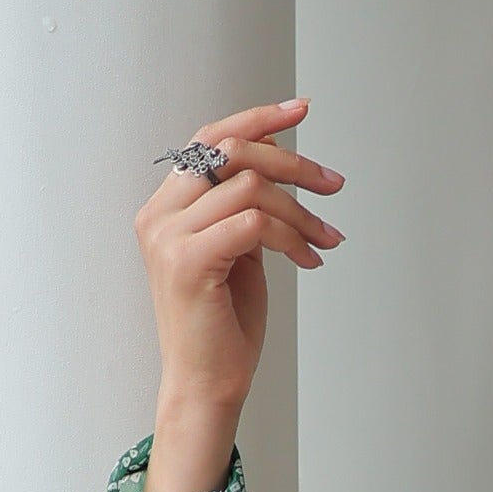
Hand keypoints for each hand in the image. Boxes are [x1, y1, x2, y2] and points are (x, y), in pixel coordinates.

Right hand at [135, 99, 344, 491]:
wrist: (208, 382)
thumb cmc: (225, 323)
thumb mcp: (240, 250)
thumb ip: (247, 206)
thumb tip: (280, 159)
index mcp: (166, 207)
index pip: (209, 140)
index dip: (257, 120)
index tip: (302, 109)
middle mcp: (159, 215)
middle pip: (231, 153)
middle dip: (292, 163)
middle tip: (334, 185)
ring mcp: (168, 237)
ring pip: (250, 187)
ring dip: (302, 212)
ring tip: (327, 240)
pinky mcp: (188, 261)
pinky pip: (255, 223)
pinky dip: (292, 237)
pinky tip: (309, 261)